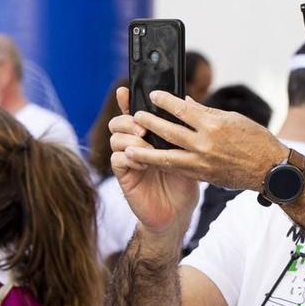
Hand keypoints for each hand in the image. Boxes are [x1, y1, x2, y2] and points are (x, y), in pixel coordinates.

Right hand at [108, 87, 202, 233]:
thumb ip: (184, 129)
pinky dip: (128, 157)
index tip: (125, 90)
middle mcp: (136, 146)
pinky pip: (117, 159)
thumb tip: (187, 101)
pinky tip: (143, 162)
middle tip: (143, 125)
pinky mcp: (124, 176)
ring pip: (116, 138)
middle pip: (120, 121)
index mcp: (150, 138)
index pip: (136, 114)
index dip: (128, 101)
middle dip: (129, 119)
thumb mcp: (188, 153)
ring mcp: (129, 161)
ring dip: (130, 137)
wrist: (178, 214)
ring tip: (144, 142)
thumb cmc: (185, 184)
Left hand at [129, 89, 288, 191]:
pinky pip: (178, 168)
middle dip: (149, 123)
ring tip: (129, 149)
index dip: (165, 101)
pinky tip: (150, 161)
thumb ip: (207, 113)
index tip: (153, 95)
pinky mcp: (203, 176)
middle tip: (135, 117)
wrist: (270, 170)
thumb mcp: (234, 119)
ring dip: (145, 153)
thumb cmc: (256, 140)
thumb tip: (187, 104)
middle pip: (169, 132)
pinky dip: (162, 164)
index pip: (182, 109)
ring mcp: (202, 162)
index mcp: (213, 125)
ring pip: (167, 156)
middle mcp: (205, 144)